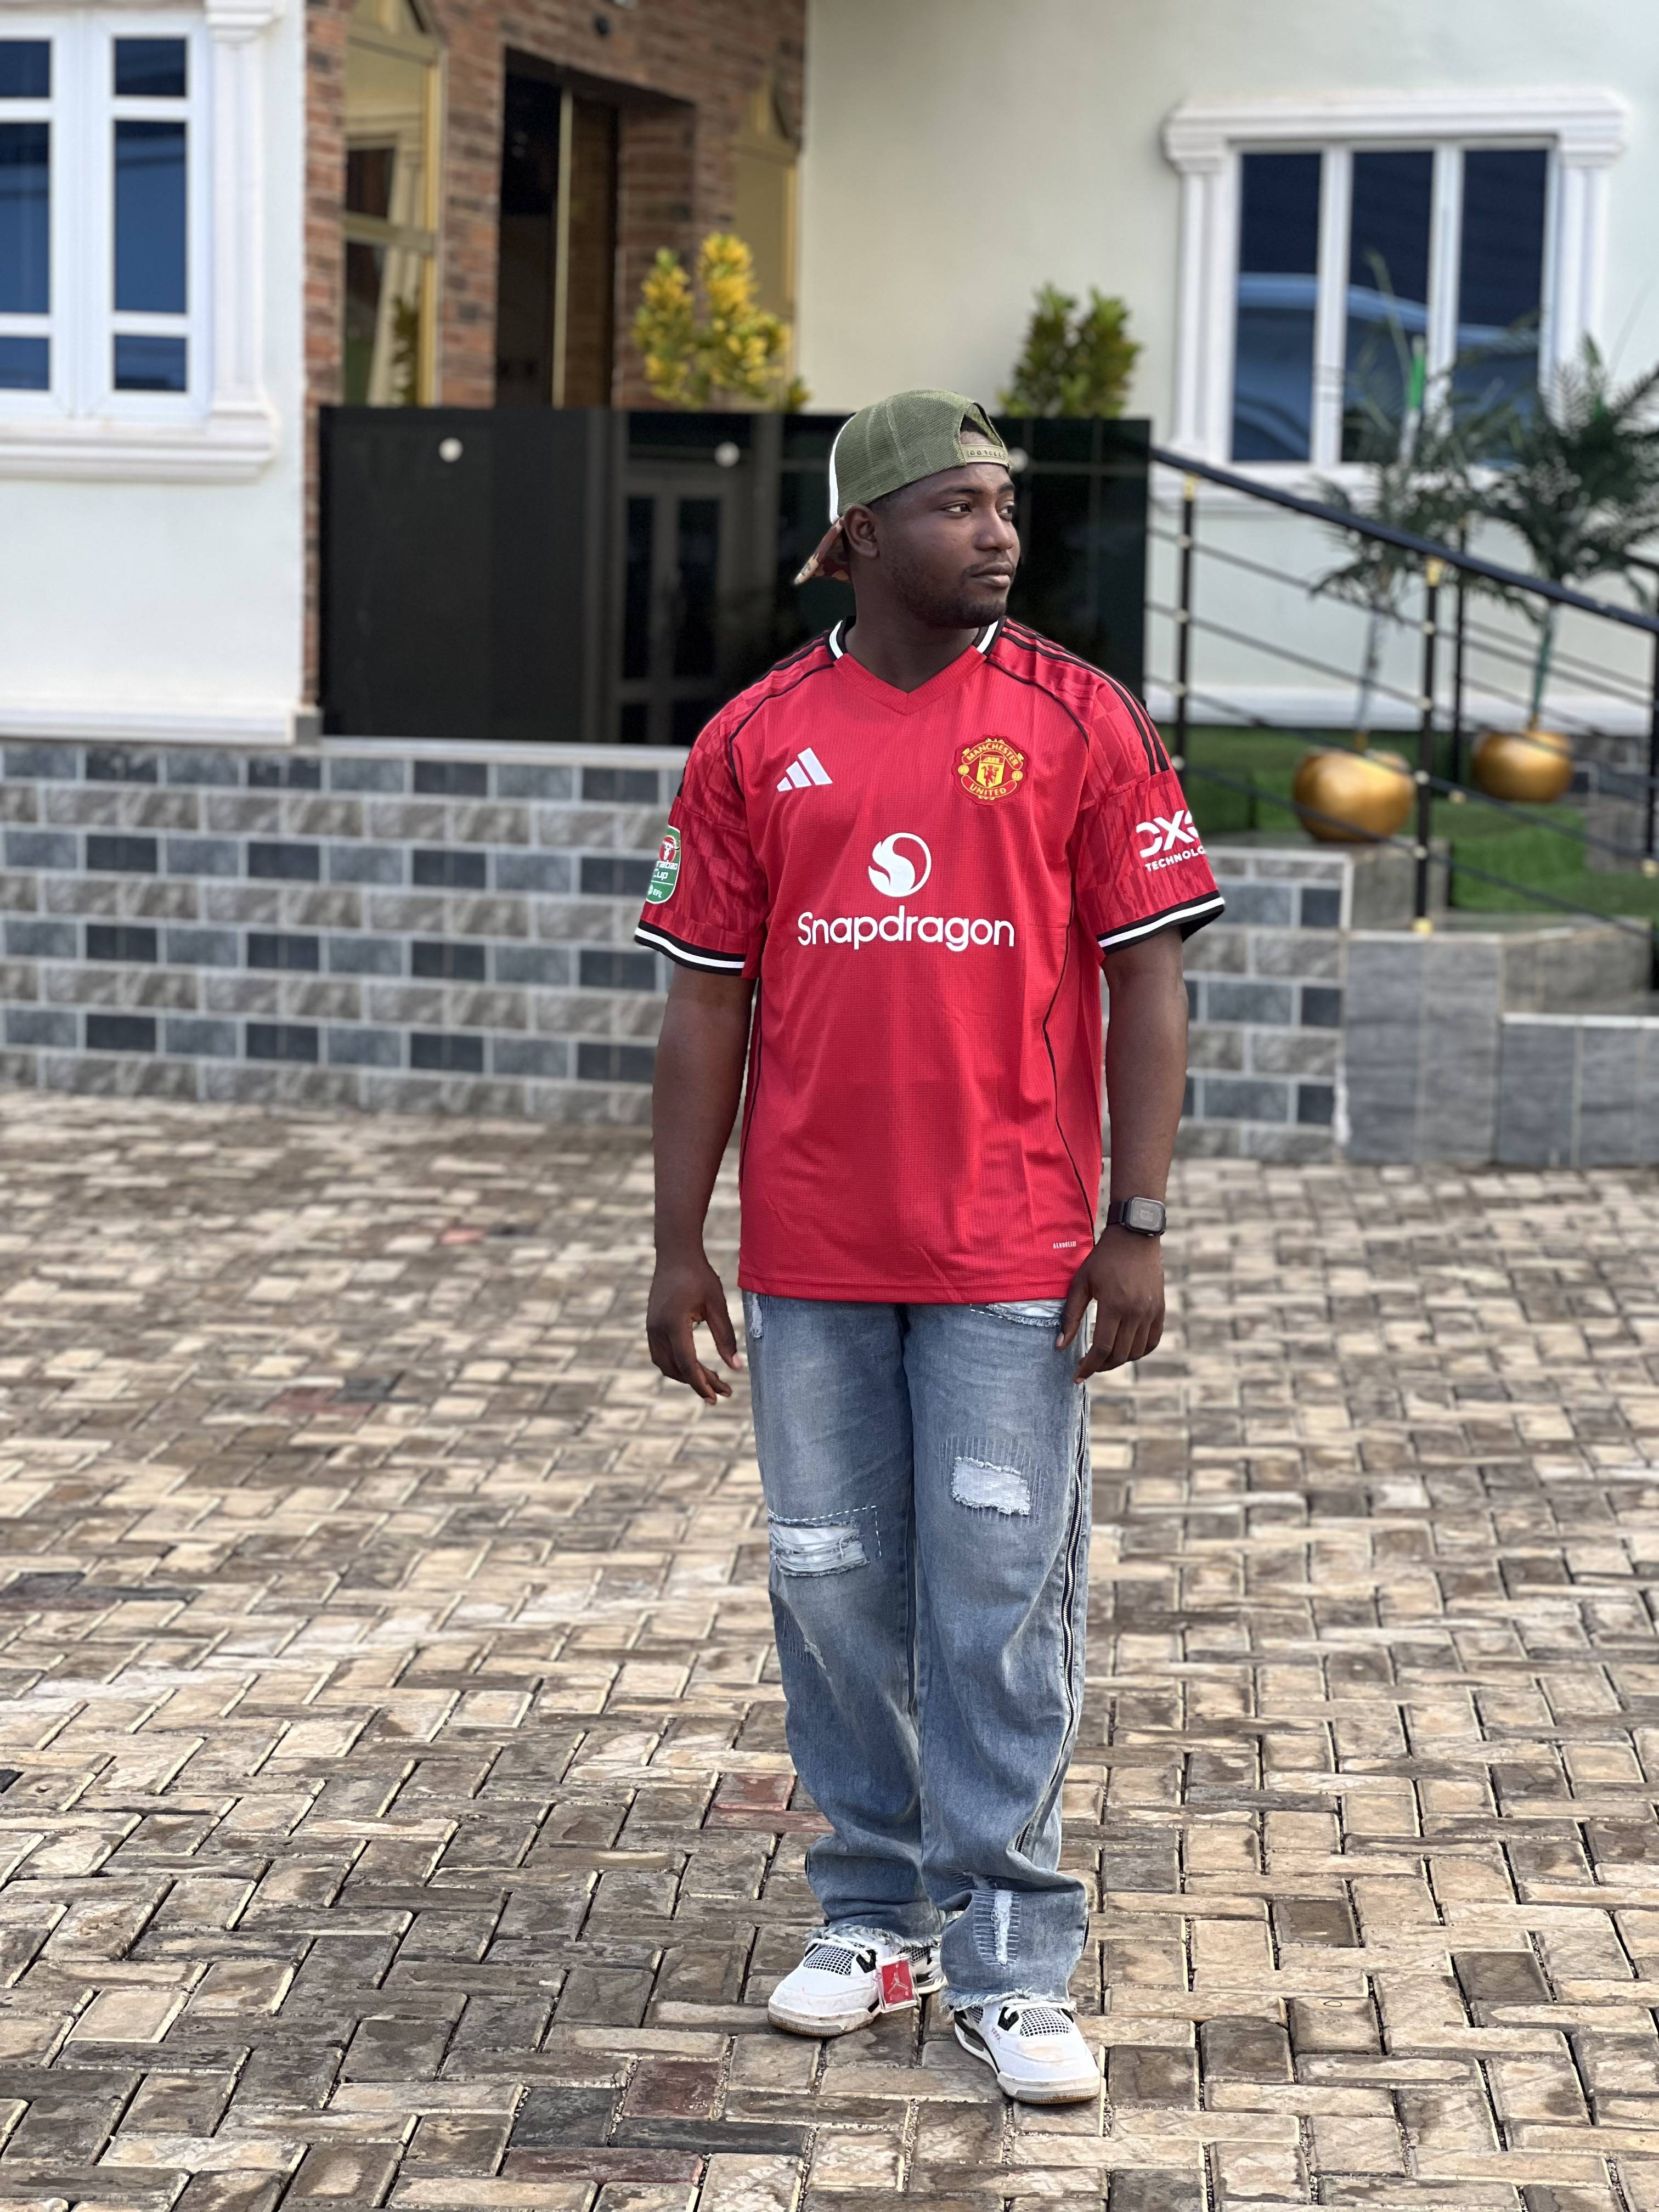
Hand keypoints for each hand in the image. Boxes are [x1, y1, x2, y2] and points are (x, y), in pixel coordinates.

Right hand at [646, 1250, 743, 1402]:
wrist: (675, 1253)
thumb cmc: (699, 1276)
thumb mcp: (717, 1305)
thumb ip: (725, 1337)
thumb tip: (736, 1368)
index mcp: (674, 1325)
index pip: (688, 1365)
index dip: (703, 1384)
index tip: (717, 1397)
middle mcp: (657, 1330)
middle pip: (676, 1369)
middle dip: (699, 1383)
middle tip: (723, 1391)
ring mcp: (651, 1328)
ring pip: (665, 1365)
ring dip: (687, 1376)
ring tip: (712, 1379)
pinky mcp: (652, 1325)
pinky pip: (661, 1354)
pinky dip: (678, 1364)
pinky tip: (696, 1365)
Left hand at [1056, 1228, 1164, 1381]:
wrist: (1135, 1238)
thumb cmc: (1103, 1259)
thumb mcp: (1081, 1283)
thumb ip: (1070, 1316)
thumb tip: (1060, 1346)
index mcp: (1114, 1305)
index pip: (1101, 1349)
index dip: (1088, 1367)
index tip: (1077, 1376)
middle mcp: (1136, 1312)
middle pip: (1119, 1354)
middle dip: (1101, 1366)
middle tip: (1087, 1367)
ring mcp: (1151, 1312)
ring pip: (1135, 1352)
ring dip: (1118, 1361)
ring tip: (1103, 1359)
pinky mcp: (1160, 1310)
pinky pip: (1152, 1342)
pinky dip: (1138, 1352)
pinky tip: (1125, 1351)